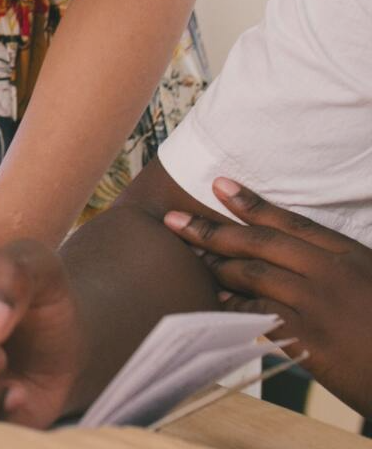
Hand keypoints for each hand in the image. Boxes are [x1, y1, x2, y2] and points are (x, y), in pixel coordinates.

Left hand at [166, 177, 371, 413]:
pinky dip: (232, 307)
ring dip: (217, 266)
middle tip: (174, 220)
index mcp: (350, 256)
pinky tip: (212, 302)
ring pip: (253, 275)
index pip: (292, 222)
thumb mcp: (371, 280)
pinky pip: (258, 315)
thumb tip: (295, 256)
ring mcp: (319, 306)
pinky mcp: (309, 340)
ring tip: (189, 257)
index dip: (251, 203)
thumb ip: (334, 265)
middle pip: (261, 243)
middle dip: (212, 230)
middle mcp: (331, 274)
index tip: (218, 185)